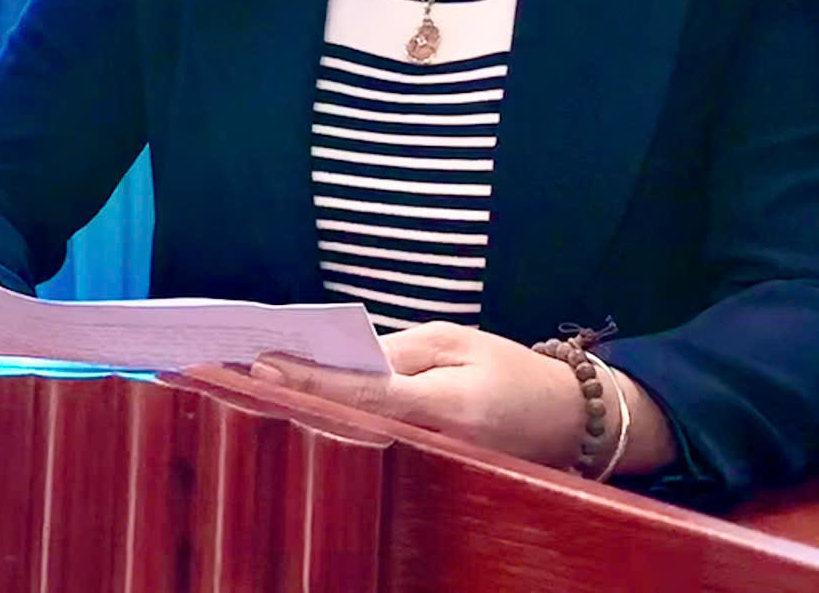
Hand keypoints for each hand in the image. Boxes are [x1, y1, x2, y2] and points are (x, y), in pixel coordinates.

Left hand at [247, 322, 588, 467]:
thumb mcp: (458, 341)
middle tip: (245, 374)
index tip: (263, 365)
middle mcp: (442, 443)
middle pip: (354, 422)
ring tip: (265, 389)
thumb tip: (341, 360)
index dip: (312, 381)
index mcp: (450, 403)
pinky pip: (382, 450)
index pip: (365, 392)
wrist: (573, 421)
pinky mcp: (437, 478)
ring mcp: (440, 468)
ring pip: (363, 439)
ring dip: (315, 414)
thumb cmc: (514, 371)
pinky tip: (312, 412)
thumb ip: (398, 351)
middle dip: (302, 397)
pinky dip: (346, 430)